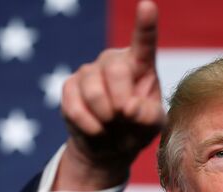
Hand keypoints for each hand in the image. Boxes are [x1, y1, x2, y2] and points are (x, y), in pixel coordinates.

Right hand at [54, 0, 163, 190]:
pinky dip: (89, 126)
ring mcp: (89, 72)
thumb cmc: (136, 129)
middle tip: (125, 118)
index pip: (144, 41)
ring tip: (112, 126)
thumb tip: (128, 107)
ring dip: (105, 118)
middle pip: (116, 71)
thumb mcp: (153, 126)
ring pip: (93, 91)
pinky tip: (97, 130)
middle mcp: (113, 61)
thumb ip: (149, 116)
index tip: (147, 5)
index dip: (145, 23)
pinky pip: (75, 107)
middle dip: (121, 101)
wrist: (110, 147)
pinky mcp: (69, 87)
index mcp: (141, 64)